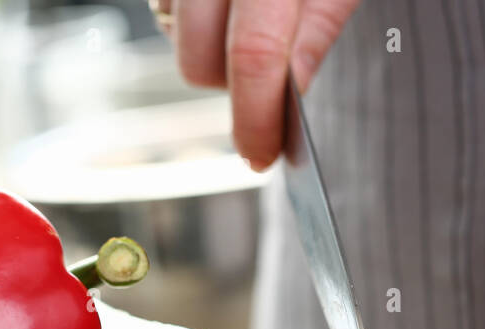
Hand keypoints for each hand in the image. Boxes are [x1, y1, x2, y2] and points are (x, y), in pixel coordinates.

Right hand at [157, 0, 359, 169]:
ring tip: (257, 22)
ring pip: (175, 38)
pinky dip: (197, 22)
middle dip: (231, 87)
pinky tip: (230, 6)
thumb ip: (318, 27)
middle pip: (198, 62)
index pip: (253, 55)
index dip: (256, 118)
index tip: (261, 156)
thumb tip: (292, 93)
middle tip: (272, 73)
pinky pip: (166, 11)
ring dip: (212, 51)